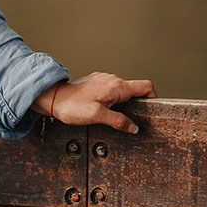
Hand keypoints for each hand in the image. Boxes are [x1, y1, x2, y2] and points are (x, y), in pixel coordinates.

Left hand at [33, 72, 156, 134]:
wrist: (53, 98)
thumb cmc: (72, 106)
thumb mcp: (97, 116)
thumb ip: (118, 121)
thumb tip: (134, 127)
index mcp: (117, 86)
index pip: (146, 86)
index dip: (154, 98)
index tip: (151, 111)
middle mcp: (112, 80)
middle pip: (136, 90)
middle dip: (138, 104)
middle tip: (132, 120)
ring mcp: (104, 80)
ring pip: (123, 91)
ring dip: (125, 104)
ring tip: (116, 117)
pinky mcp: (96, 83)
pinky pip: (112, 91)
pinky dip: (114, 101)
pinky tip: (105, 111)